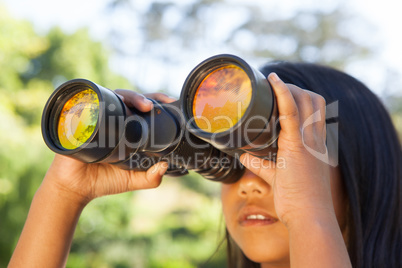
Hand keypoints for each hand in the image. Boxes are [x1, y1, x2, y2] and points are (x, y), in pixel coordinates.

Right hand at [43, 90, 175, 205]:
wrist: (75, 189)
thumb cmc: (103, 180)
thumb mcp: (132, 180)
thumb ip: (151, 178)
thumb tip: (165, 166)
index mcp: (125, 127)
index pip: (141, 107)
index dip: (155, 100)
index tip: (170, 102)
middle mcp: (111, 118)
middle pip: (127, 98)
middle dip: (141, 98)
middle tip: (150, 107)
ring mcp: (95, 117)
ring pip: (111, 96)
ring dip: (126, 96)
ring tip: (139, 104)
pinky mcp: (78, 121)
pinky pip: (87, 105)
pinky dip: (97, 100)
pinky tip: (107, 102)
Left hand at [240, 73, 333, 226]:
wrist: (309, 216)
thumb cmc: (298, 201)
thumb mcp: (278, 176)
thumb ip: (262, 164)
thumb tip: (244, 154)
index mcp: (316, 144)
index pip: (316, 111)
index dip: (302, 97)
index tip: (284, 91)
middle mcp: (316, 139)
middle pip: (312, 100)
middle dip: (295, 88)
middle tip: (273, 87)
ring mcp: (308, 141)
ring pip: (304, 101)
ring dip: (288, 87)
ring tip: (270, 82)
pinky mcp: (297, 146)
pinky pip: (291, 112)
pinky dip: (283, 94)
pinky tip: (273, 81)